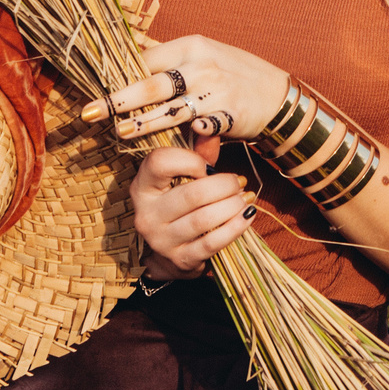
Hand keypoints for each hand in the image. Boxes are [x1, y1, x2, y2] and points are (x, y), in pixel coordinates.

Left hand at [80, 35, 290, 144]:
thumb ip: (171, 61)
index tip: (93, 89)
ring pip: (172, 110)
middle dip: (118, 100)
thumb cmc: (233, 74)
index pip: (145, 60)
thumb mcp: (203, 56)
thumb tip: (130, 60)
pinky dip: (193, 134)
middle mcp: (200, 66)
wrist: (276, 94)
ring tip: (119, 131)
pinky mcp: (230, 114)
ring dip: (144, 123)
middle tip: (91, 112)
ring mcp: (215, 90)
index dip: (118, 77)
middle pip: (152, 84)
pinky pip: (205, 127)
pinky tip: (180, 139)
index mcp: (190, 47)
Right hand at [129, 138, 257, 276]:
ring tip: (245, 198)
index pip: (159, 163)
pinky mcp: (181, 259)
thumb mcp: (181, 179)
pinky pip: (213, 242)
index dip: (189, 160)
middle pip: (192, 194)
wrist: (170, 254)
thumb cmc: (179, 206)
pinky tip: (246, 216)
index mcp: (142, 187)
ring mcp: (162, 240)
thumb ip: (197, 155)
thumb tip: (211, 130)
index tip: (207, 167)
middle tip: (239, 182)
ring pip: (204, 219)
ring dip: (232, 206)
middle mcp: (147, 215)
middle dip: (224, 185)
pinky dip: (235, 227)